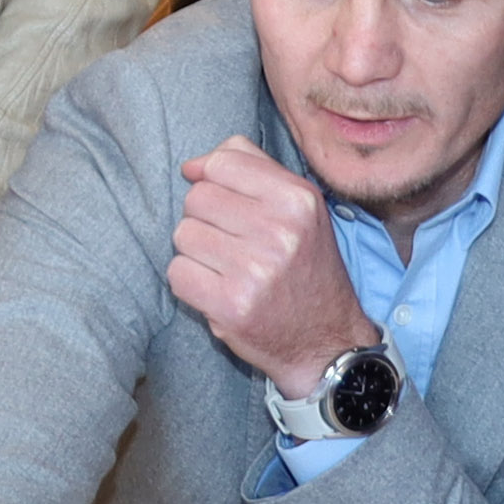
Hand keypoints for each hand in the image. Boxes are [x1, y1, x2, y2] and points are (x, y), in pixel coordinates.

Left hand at [165, 139, 379, 397]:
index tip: (222, 201)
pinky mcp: (231, 305)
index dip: (212, 179)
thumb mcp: (299, 208)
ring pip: (183, 235)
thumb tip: (192, 166)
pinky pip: (177, 273)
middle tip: (232, 244)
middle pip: (197, 198)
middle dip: (205, 219)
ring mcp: (254, 270)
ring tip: (227, 268)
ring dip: (196, 252)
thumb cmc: (305, 268)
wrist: (327, 341)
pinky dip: (190, 282)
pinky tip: (217, 290)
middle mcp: (280, 231)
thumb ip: (251, 168)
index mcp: (298, 199)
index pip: (223, 162)